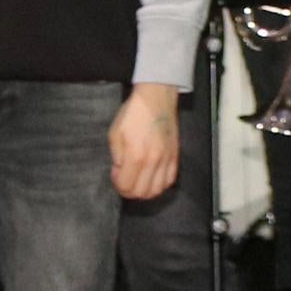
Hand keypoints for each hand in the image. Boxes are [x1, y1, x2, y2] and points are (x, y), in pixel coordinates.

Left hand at [108, 83, 180, 200]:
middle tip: (124, 179)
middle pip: (141, 192)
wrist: (156, 98)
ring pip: (157, 190)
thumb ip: (116, 156)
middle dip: (129, 190)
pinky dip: (160, 185)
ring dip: (145, 190)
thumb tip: (120, 171)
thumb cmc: (133, 113)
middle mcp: (153, 160)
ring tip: (138, 180)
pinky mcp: (175, 155)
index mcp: (136, 155)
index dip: (118, 184)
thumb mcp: (115, 133)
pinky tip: (152, 177)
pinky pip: (170, 180)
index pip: (126, 186)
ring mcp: (167, 159)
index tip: (116, 174)